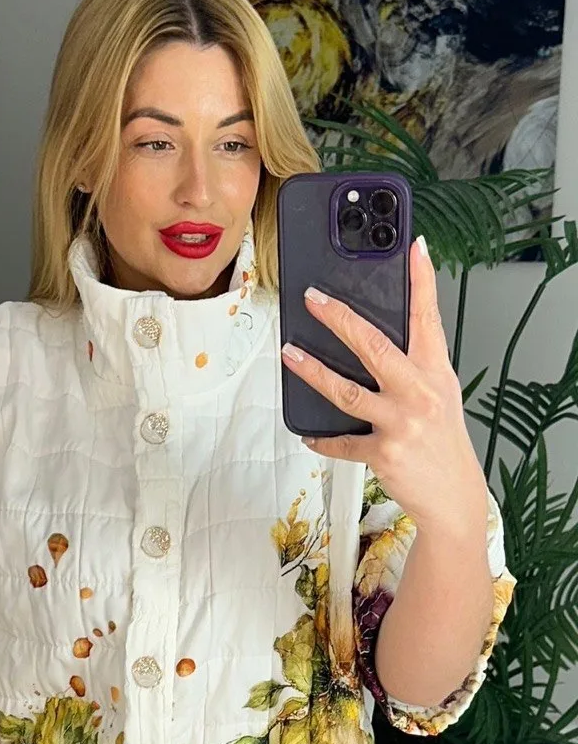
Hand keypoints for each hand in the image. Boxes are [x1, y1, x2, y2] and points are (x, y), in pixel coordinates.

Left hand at [280, 236, 486, 530]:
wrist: (453, 496)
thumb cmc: (443, 442)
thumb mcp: (440, 395)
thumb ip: (414, 366)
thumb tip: (375, 340)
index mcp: (436, 372)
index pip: (428, 318)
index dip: (421, 281)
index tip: (413, 248)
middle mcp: (420, 392)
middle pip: (374, 345)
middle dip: (339, 318)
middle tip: (313, 299)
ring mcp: (401, 422)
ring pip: (346, 390)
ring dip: (312, 371)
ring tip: (289, 354)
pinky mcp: (383, 452)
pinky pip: (341, 441)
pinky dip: (322, 438)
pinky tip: (308, 433)